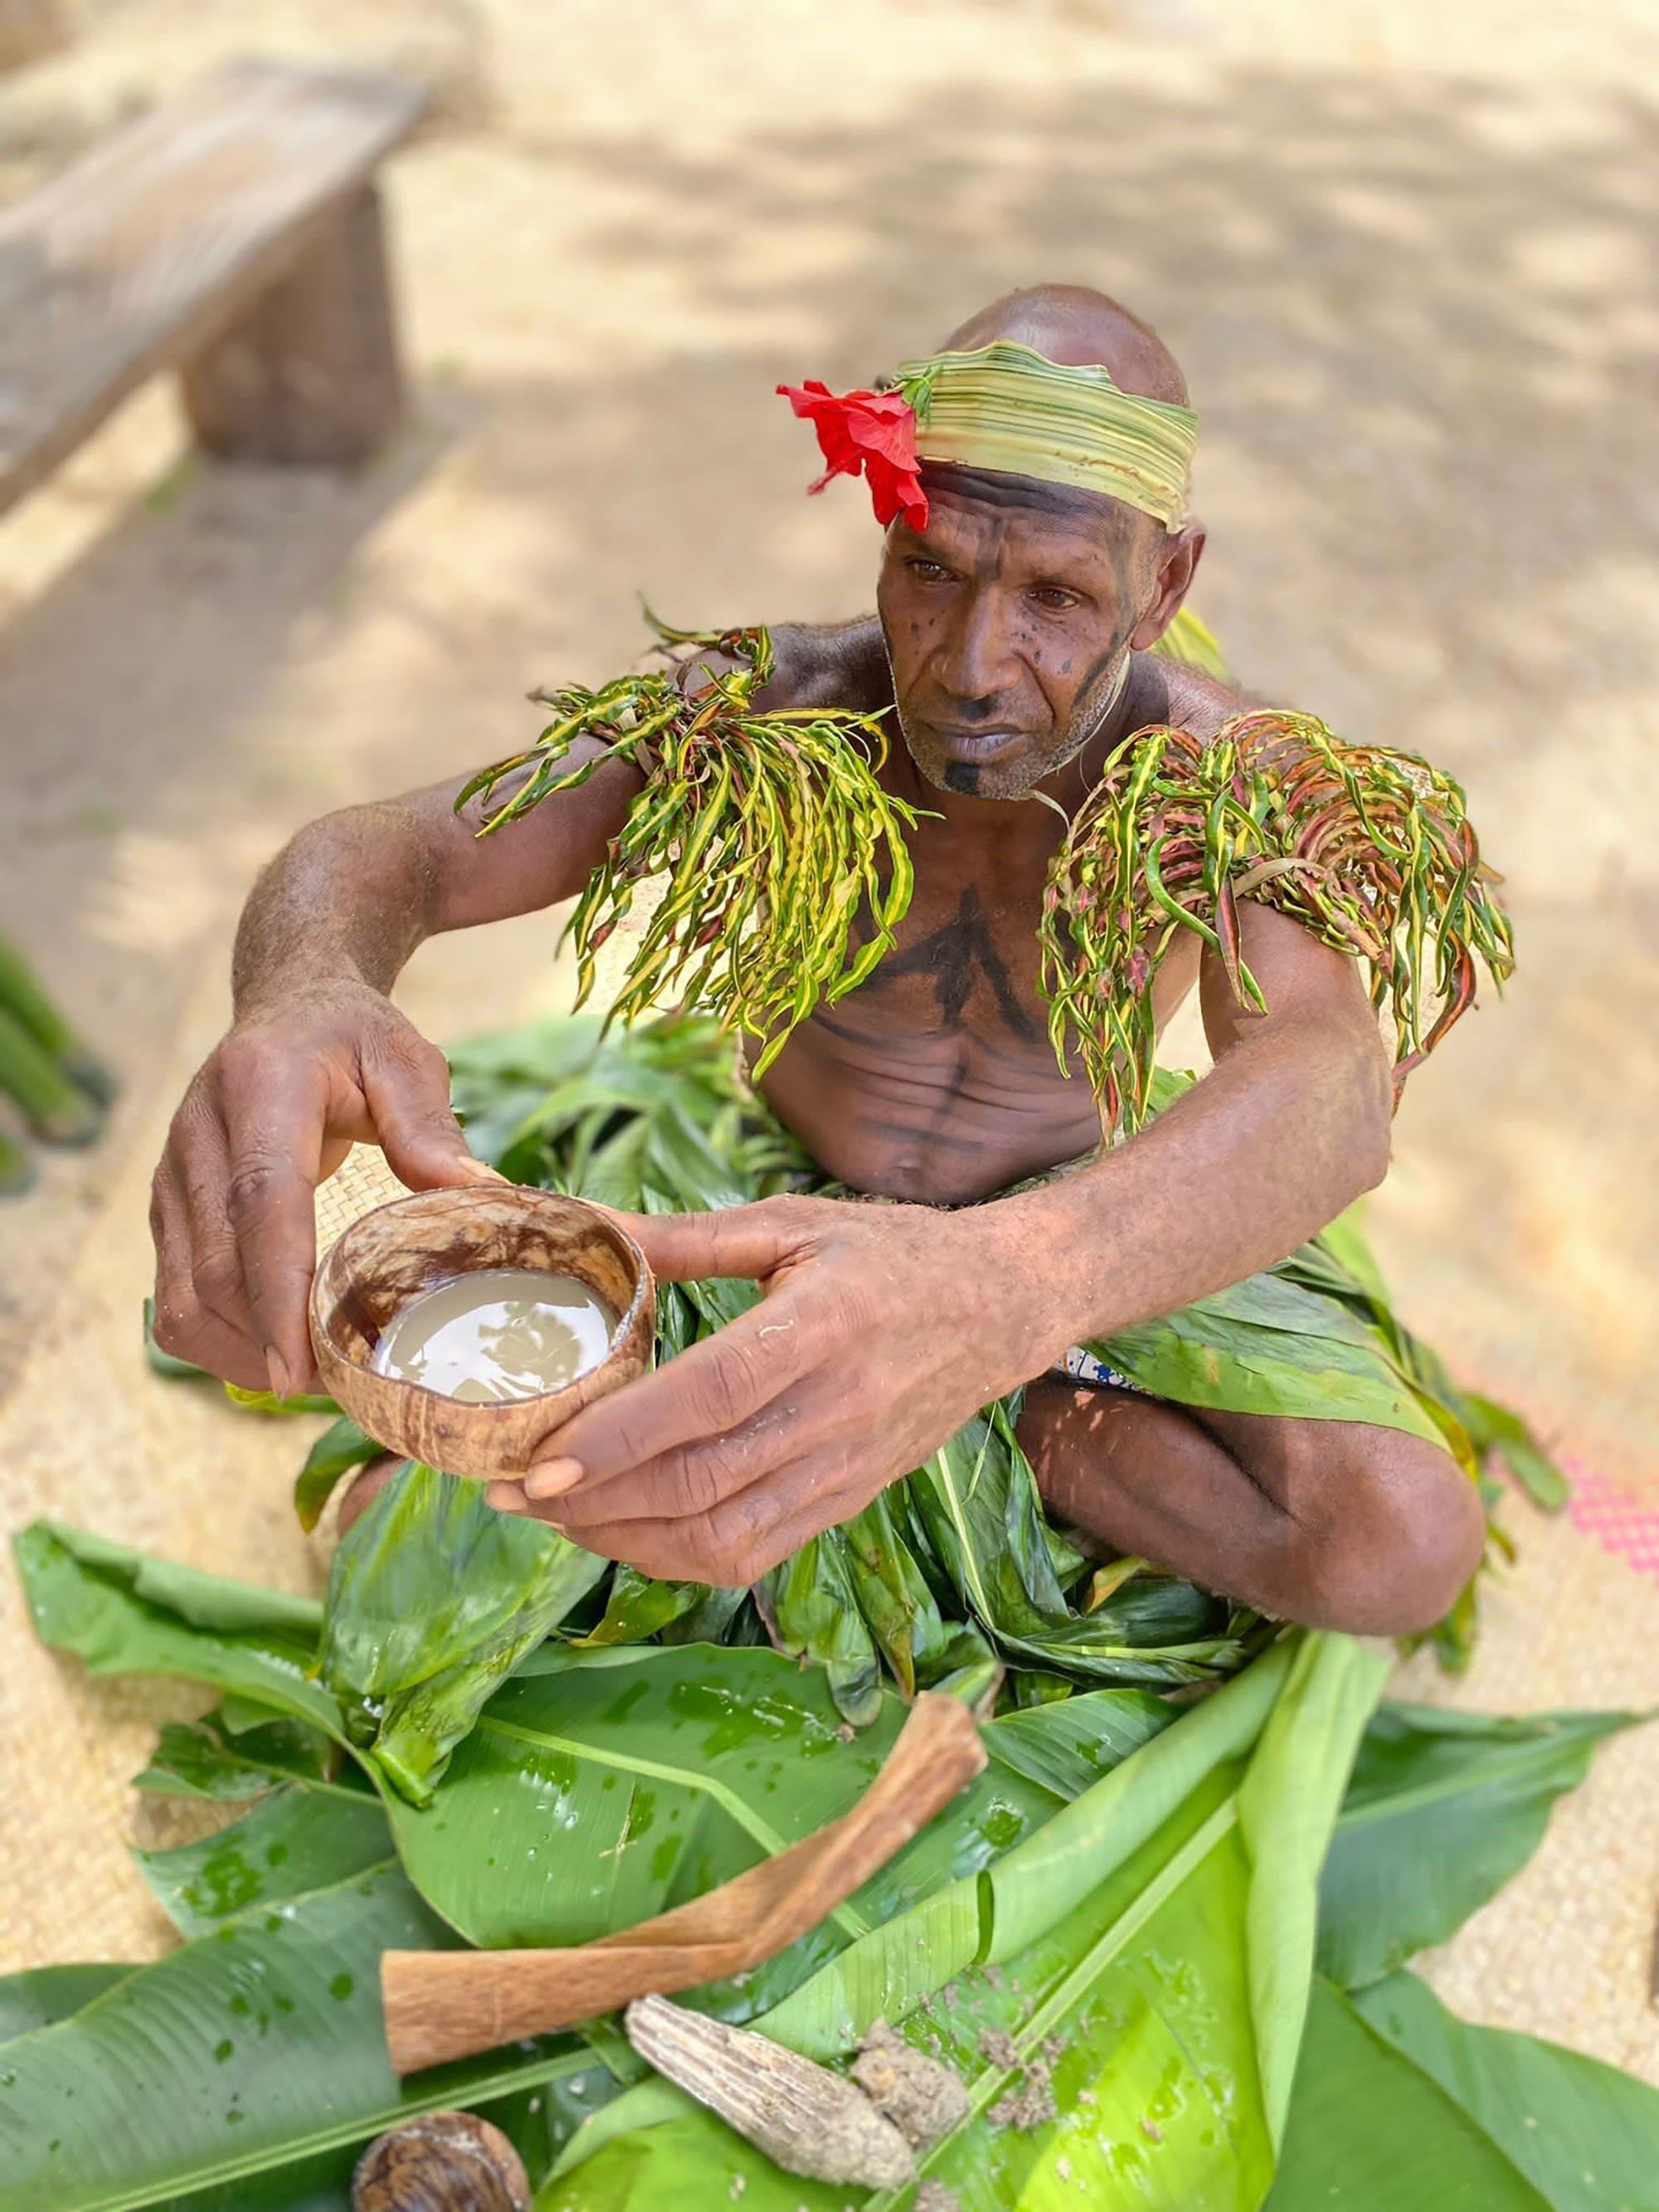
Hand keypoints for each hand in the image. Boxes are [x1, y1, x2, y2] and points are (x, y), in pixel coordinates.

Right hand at [150, 980, 496, 1395]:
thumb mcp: (405, 1057)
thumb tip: (474, 1194)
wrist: (286, 1005)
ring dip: (243, 1352)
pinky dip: (220, 1343)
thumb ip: (428, 1122)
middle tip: (343, 1388)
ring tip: (317, 1381)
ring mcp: (172, 1176)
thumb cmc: (354, 1037)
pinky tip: (276, 1356)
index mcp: (259, 1086)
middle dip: (269, 1340)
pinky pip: (174, 1299)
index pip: (261, 1201)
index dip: (276, 1289)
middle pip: (217, 1265)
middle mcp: (197, 1134)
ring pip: (185, 1296)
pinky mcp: (167, 1210)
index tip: (297, 1364)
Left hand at [486, 1193, 1067, 1584]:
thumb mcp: (794, 1222)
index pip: (708, 1398)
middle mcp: (838, 1410)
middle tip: (509, 1486)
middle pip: (700, 1481)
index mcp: (822, 1326)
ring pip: (720, 1535)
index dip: (619, 1437)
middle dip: (592, 1498)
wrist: (1001, 1307)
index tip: (538, 1458)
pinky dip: (676, 1558)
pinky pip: (753, 1553)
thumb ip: (686, 1237)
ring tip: (552, 1512)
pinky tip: (622, 1531)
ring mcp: (846, 1468)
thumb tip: (583, 1222)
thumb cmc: (891, 1254)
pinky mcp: (848, 1502)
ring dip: (622, 1537)